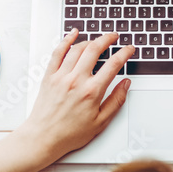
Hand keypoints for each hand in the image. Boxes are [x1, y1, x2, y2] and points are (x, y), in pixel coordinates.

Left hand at [17, 30, 133, 161]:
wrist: (43, 137)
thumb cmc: (70, 133)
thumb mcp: (100, 122)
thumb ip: (116, 101)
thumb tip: (125, 84)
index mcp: (92, 92)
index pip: (113, 64)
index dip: (124, 53)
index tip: (129, 49)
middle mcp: (76, 80)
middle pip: (95, 49)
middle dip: (108, 39)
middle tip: (114, 36)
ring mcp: (61, 76)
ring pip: (78, 48)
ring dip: (90, 40)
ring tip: (98, 39)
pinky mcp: (49, 76)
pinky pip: (57, 52)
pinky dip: (66, 40)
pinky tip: (72, 34)